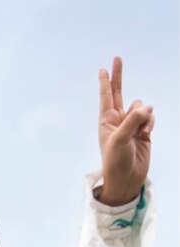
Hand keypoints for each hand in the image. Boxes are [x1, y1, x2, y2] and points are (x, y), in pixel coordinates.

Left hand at [98, 57, 154, 205]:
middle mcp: (118, 121)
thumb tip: (147, 107)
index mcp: (106, 122)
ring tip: (140, 130)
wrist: (127, 179)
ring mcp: (131, 126)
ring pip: (140, 107)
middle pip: (119, 93)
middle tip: (118, 59)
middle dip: (119, 77)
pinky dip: (150, 122)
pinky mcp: (143, 132)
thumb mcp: (120, 139)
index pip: (106, 97)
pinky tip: (146, 132)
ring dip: (143, 114)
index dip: (106, 82)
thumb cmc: (116, 161)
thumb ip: (133, 120)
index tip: (103, 69)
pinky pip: (149, 117)